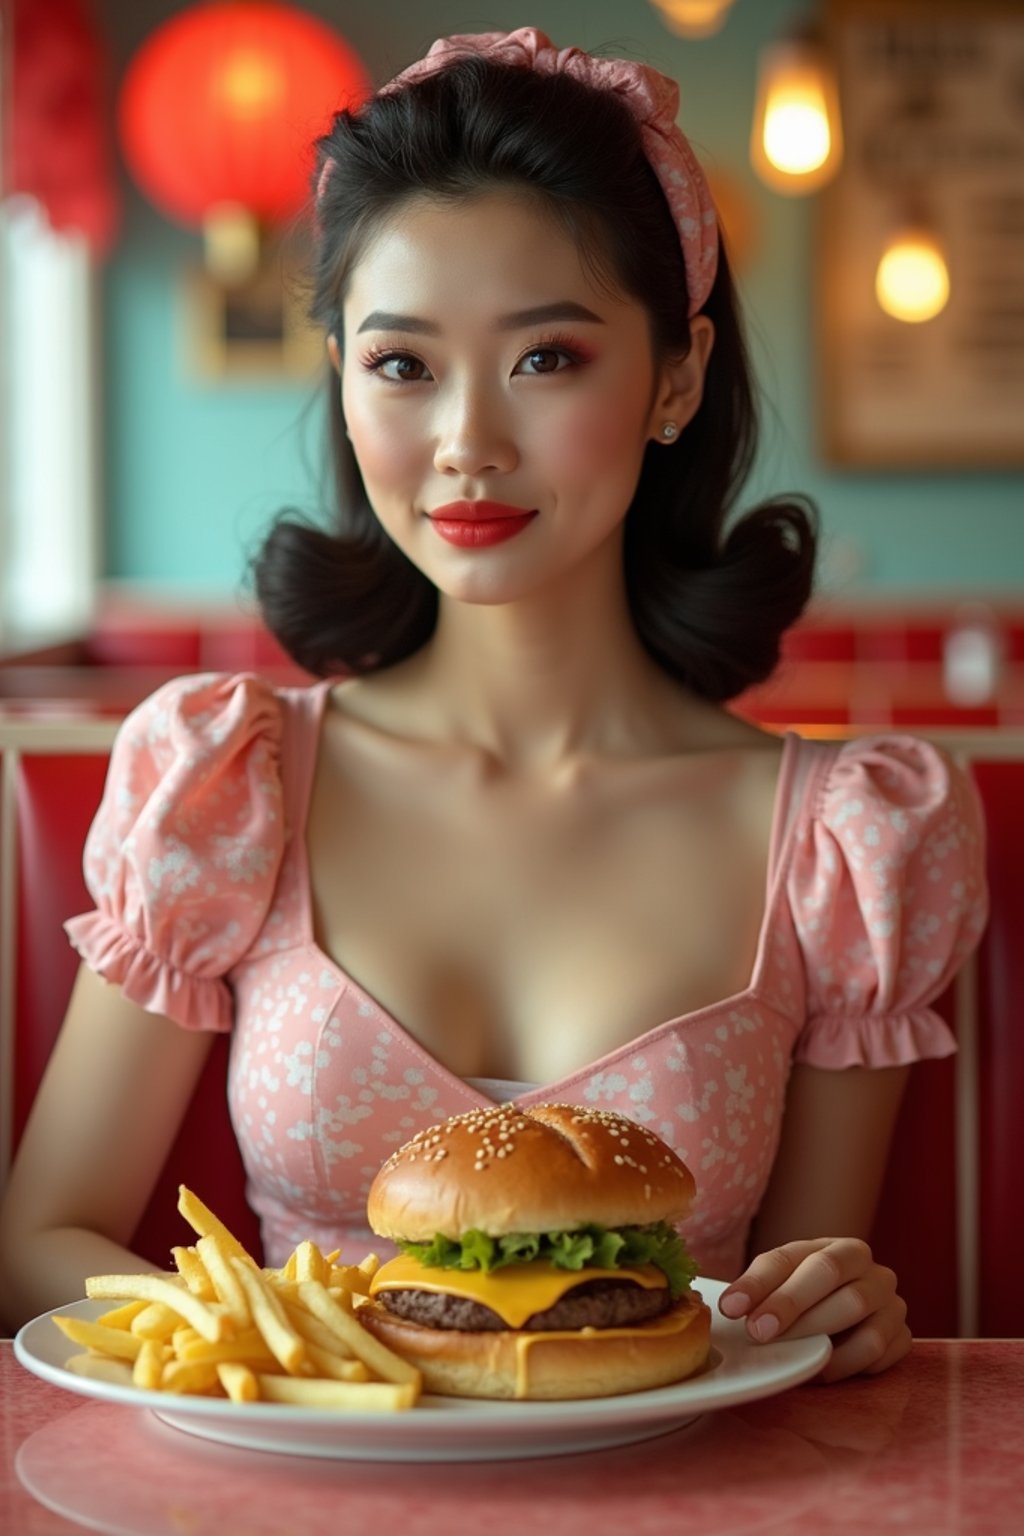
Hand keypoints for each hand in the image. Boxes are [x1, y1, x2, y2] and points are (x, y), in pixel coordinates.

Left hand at [718, 1238, 910, 1383]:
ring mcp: (892, 1304)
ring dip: (820, 1342)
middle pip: (831, 1279)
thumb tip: (730, 1306)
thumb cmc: (810, 1294)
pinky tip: (820, 1370)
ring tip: (791, 1357)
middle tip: (758, 1333)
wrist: (851, 1315)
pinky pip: (879, 1354)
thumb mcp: (782, 1280)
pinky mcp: (902, 1338)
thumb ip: (757, 1287)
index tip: (733, 1309)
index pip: (797, 1258)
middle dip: (790, 1306)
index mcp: (840, 1248)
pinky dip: (846, 1365)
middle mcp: (872, 1271)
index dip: (761, 1284)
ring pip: (859, 1317)